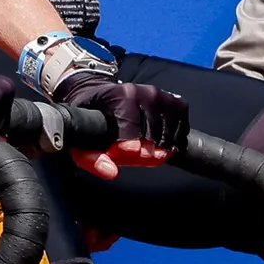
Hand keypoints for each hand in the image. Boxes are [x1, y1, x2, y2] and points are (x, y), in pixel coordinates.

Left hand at [52, 69, 187, 174]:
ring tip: (143, 148)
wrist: (101, 91)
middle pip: (153, 139)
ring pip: (169, 137)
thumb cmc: (90, 114)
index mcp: (121, 96)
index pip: (132, 135)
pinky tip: (159, 143)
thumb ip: (91, 158)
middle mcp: (145, 93)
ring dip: (158, 149)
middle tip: (130, 153)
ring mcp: (163, 96)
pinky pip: (182, 129)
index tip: (120, 154)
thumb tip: (110, 172)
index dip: (127, 152)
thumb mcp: (81, 135)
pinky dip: (173, 141)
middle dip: (142, 153)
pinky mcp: (176, 102)